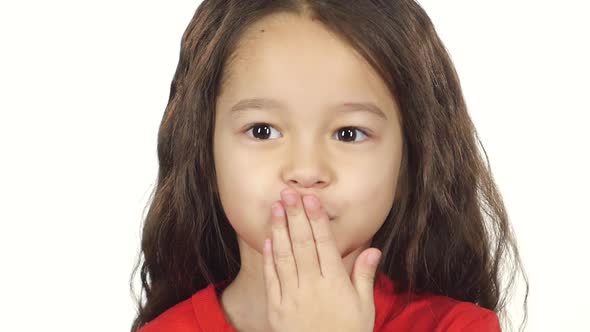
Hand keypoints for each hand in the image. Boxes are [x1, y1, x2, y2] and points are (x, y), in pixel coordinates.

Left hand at [262, 188, 381, 331]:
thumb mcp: (365, 308)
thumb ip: (364, 276)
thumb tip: (373, 249)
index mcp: (335, 283)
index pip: (324, 243)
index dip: (316, 219)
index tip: (311, 199)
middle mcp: (311, 285)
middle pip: (302, 244)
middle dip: (295, 216)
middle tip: (288, 192)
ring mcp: (291, 296)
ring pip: (284, 256)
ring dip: (279, 230)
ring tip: (276, 207)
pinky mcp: (276, 308)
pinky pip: (271, 278)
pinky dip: (269, 257)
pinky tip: (268, 239)